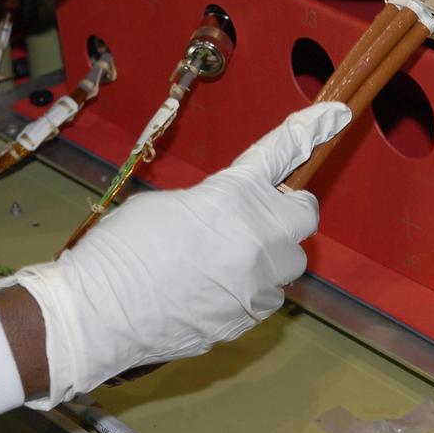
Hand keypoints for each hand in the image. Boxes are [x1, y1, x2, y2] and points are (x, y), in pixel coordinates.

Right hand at [0, 102, 350, 406]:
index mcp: (232, 195)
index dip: (309, 129)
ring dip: (265, 260)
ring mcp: (256, 283)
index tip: (337, 112)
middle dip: (283, 215)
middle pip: (303, 218)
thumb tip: (229, 219)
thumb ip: (214, 204)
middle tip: (254, 219)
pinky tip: (207, 294)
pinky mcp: (247, 319)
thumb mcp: (167, 206)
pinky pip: (263, 299)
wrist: (97, 315)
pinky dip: (246, 293)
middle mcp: (257, 238)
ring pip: (286, 266)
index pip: (280, 152)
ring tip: (218, 264)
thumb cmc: (119, 252)